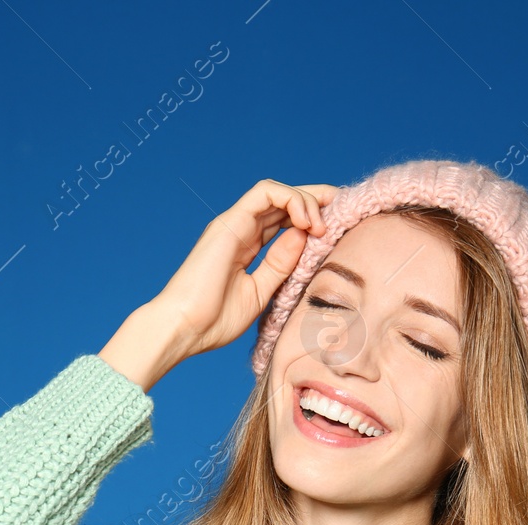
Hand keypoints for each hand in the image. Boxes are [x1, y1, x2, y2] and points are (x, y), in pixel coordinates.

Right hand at [154, 179, 339, 362]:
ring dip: (307, 200)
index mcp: (246, 246)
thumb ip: (282, 264)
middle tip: (344, 211)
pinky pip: (265, 192)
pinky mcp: (229, 222)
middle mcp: (240, 229)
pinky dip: (291, 199)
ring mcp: (234, 223)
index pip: (284, 219)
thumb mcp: (261, 292)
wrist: (183, 329)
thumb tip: (306, 237)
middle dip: (318, 201)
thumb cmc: (214, 321)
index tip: (339, 228)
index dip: (313, 217)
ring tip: (323, 224)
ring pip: (277, 192)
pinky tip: (307, 221)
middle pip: (284, 201)